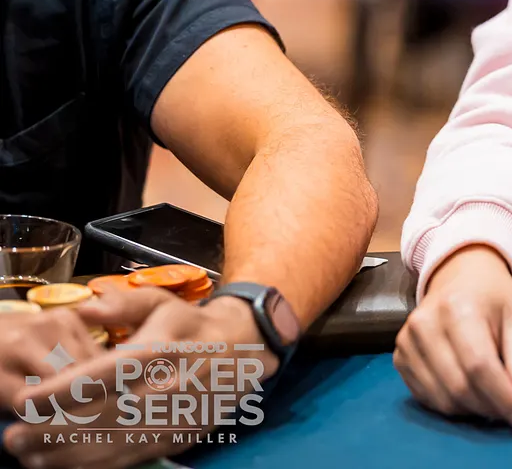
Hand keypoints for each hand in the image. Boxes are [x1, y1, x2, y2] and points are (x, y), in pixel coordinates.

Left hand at [3, 288, 278, 468]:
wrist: (245, 349)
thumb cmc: (192, 325)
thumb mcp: (161, 303)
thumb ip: (122, 305)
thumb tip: (86, 309)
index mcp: (158, 351)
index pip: (101, 376)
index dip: (58, 393)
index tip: (24, 402)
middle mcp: (166, 389)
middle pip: (98, 417)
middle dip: (50, 432)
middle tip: (13, 438)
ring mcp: (172, 419)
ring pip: (110, 446)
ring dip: (65, 456)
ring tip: (30, 457)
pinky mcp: (176, 439)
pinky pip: (129, 459)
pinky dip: (93, 467)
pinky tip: (65, 467)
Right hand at [393, 245, 511, 431]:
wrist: (460, 278)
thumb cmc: (495, 301)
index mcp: (458, 307)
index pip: (479, 366)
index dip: (503, 398)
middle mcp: (425, 324)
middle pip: (459, 387)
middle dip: (491, 407)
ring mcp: (406, 342)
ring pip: (442, 399)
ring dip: (474, 410)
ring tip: (494, 399)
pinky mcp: (399, 358)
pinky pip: (427, 399)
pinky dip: (454, 406)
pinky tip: (471, 393)